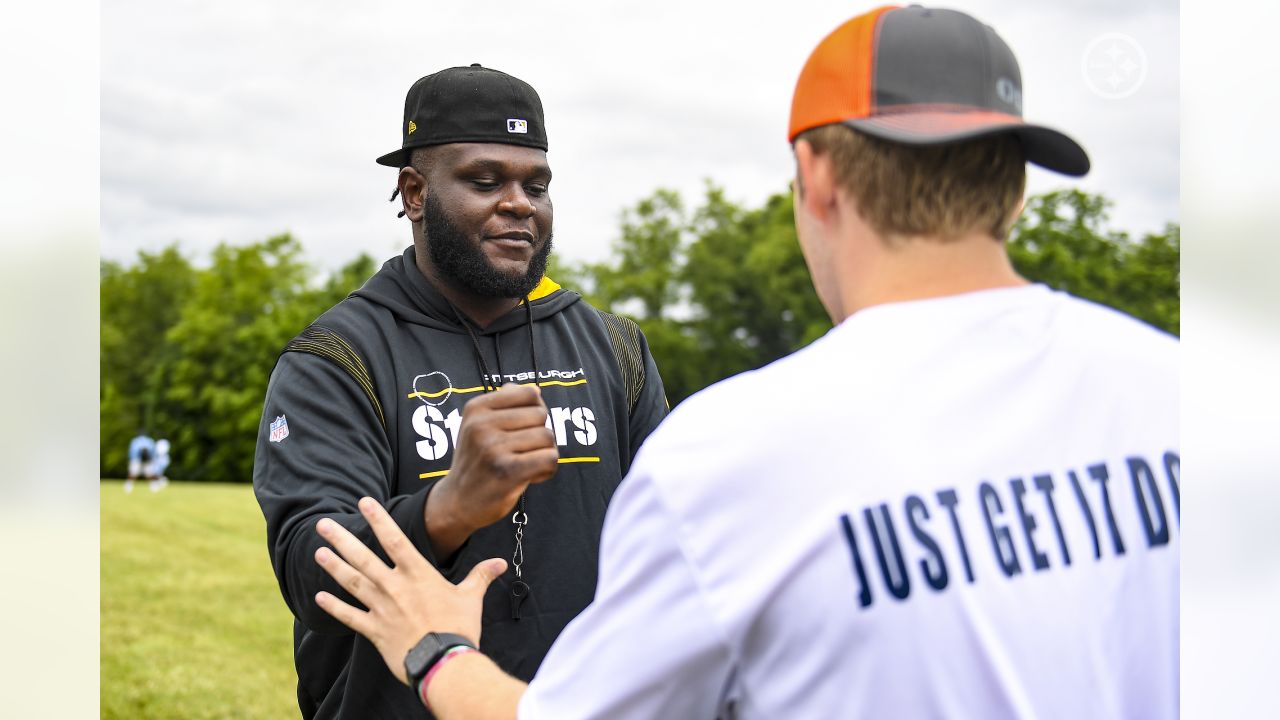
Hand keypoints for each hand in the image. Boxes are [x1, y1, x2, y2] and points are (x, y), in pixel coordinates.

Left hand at [314, 497, 507, 684]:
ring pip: (352, 582)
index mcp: (418, 574)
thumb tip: (499, 562)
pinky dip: (334, 607)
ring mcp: (381, 608)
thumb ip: (480, 576)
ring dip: (334, 566)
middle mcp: (395, 586)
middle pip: (363, 557)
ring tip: (318, 552)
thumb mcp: (471, 598)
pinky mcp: (375, 630)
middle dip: (342, 539)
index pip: (394, 539)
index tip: (363, 502)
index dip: (378, 519)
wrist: (443, 661)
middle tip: (323, 524)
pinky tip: (319, 598)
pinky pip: (350, 616)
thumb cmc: (458, 628)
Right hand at [426, 383, 558, 555]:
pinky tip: (532, 476)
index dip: (535, 411)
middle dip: (540, 434)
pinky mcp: (507, 471)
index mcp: (477, 408)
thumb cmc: (476, 461)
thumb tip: (535, 390)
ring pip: (547, 437)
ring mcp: (493, 448)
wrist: (457, 502)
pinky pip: (549, 458)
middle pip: (541, 415)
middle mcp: (482, 425)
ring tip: (525, 464)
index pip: (529, 393)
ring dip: (544, 453)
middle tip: (524, 451)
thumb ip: (504, 405)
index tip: (524, 428)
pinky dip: (547, 469)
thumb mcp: (478, 426)